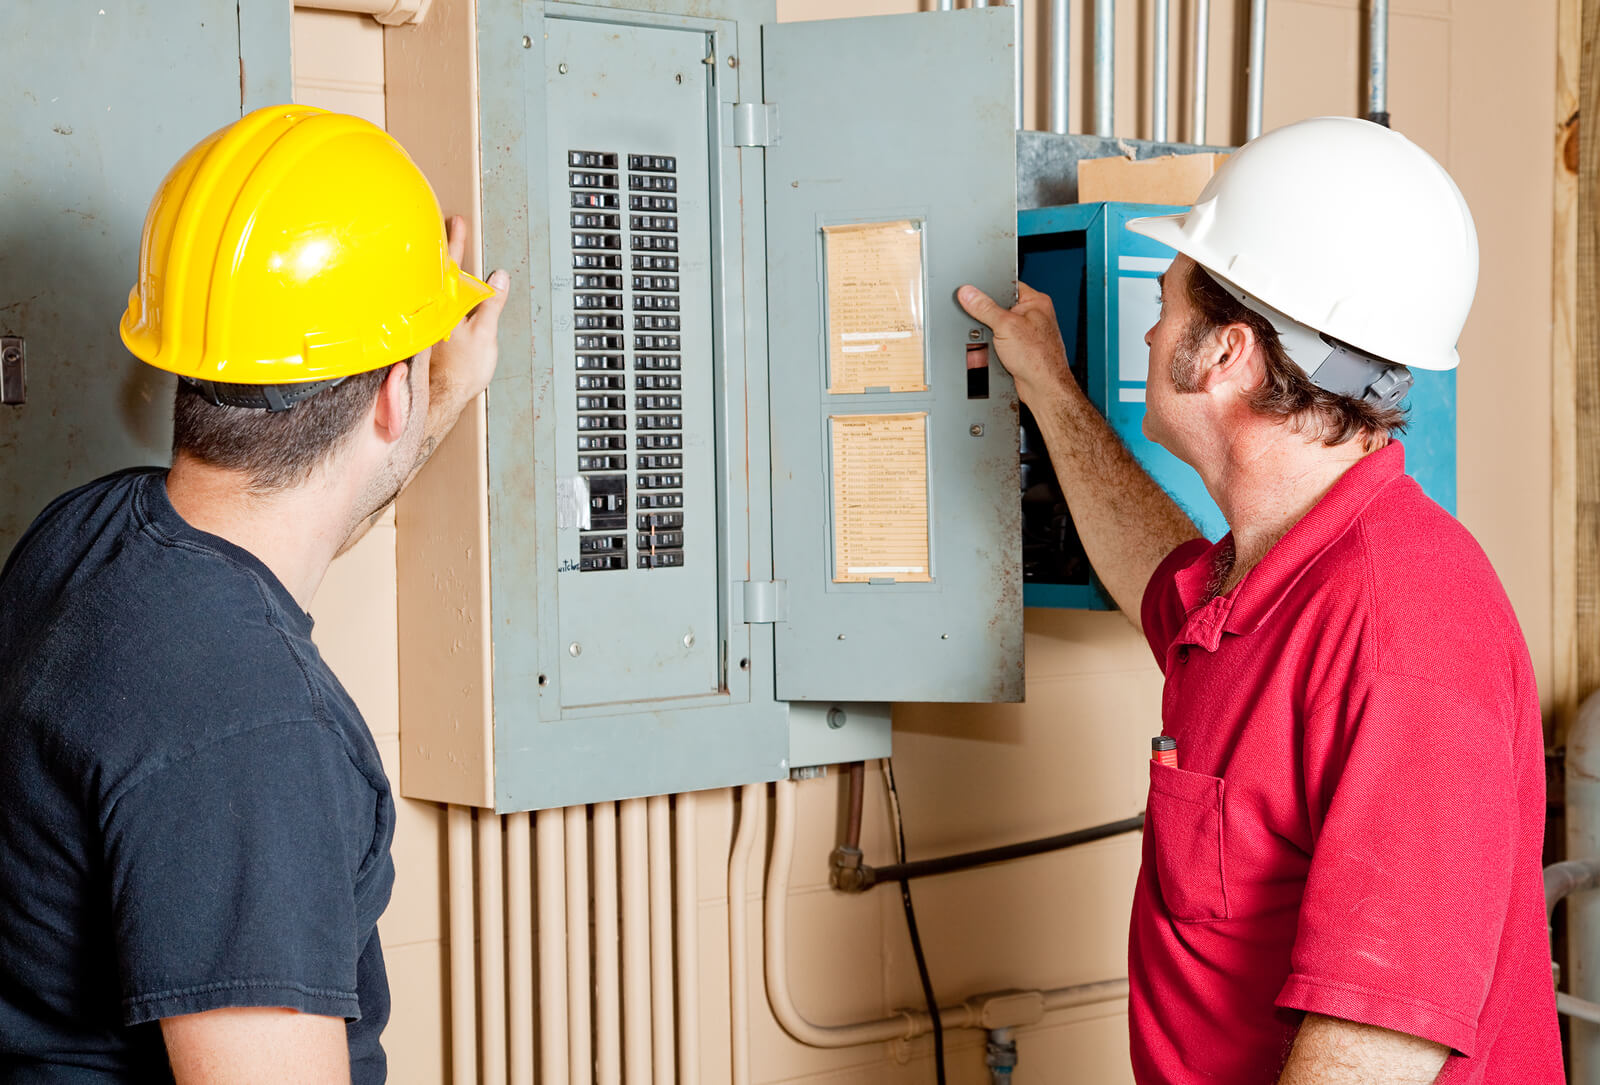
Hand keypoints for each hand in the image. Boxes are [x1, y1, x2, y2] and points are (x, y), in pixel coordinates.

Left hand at [429, 214, 508, 412]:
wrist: (444, 396)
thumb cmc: (462, 370)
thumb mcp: (485, 334)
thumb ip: (492, 303)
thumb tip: (500, 278)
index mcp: (448, 305)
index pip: (453, 266)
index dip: (455, 243)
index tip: (456, 223)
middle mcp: (435, 310)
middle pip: (440, 273)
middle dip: (445, 249)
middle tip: (448, 229)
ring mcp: (430, 322)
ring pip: (434, 288)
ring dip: (440, 270)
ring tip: (444, 253)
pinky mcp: (429, 334)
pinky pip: (432, 304)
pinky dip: (437, 291)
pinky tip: (439, 290)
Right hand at [956, 281, 1074, 407]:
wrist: (1044, 388)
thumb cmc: (1039, 357)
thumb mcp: (1005, 326)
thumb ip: (984, 308)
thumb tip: (969, 293)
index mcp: (1036, 302)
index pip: (1007, 286)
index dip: (990, 291)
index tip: (974, 297)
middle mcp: (1033, 316)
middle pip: (998, 310)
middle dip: (986, 322)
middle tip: (986, 328)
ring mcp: (1026, 334)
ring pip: (996, 330)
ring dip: (988, 340)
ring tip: (993, 347)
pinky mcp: (1019, 350)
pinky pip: (998, 346)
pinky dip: (991, 352)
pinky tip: (992, 356)